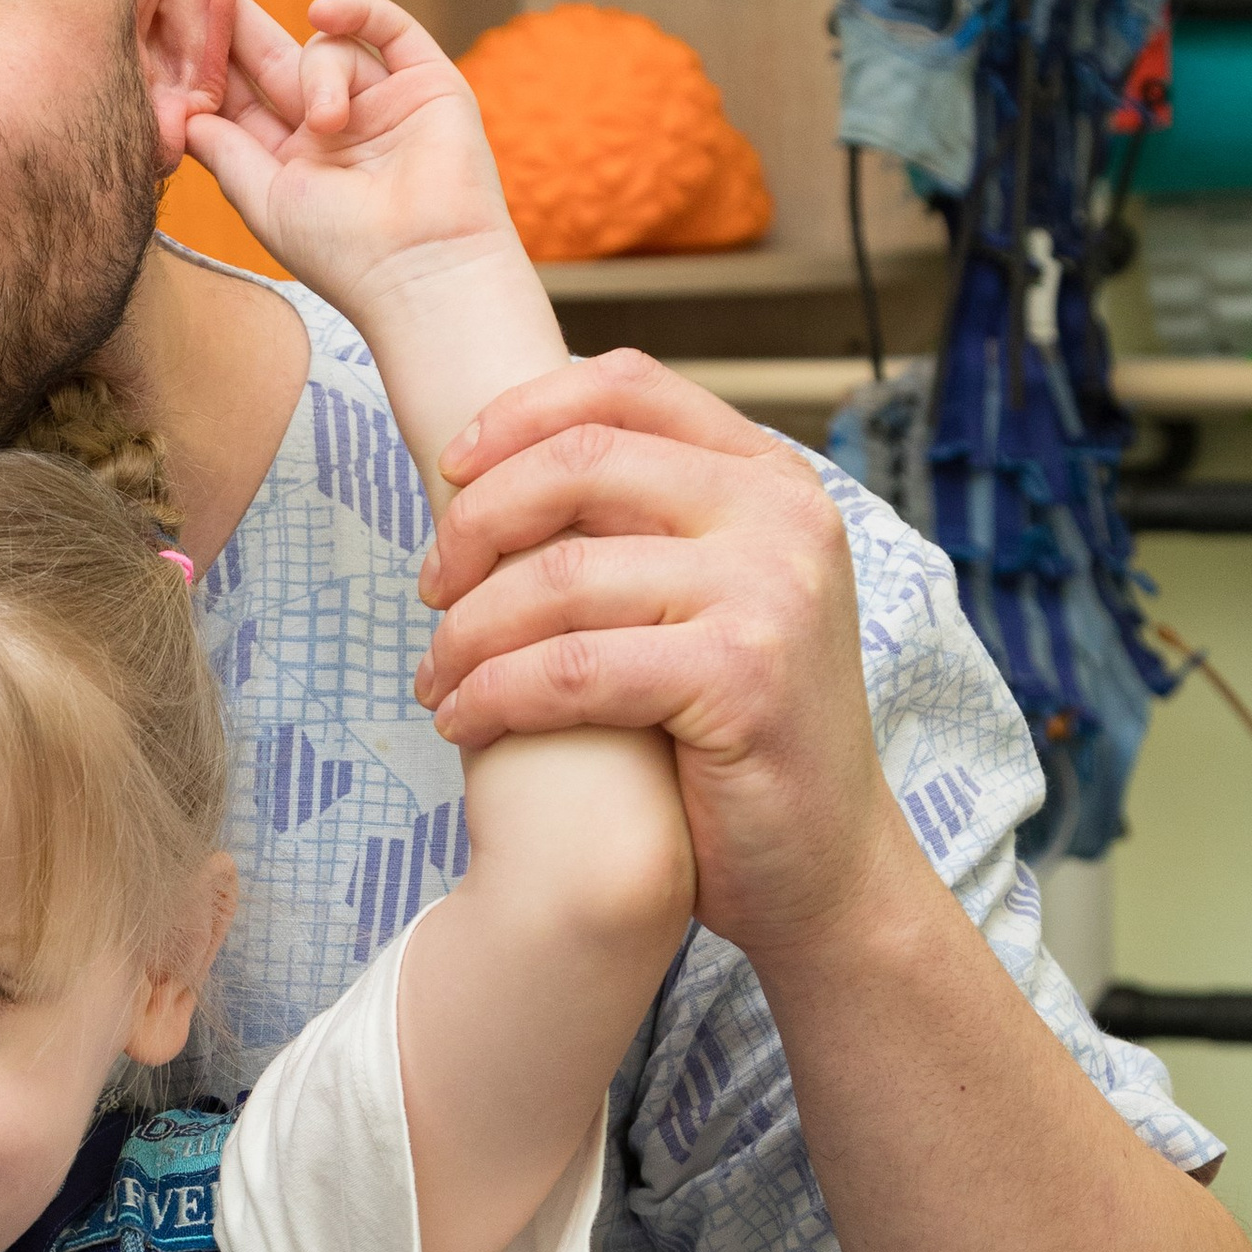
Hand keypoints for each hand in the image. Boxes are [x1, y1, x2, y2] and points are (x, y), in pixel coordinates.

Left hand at [185, 0, 517, 319]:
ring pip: (324, 49)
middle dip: (234, 22)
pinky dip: (357, 11)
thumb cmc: (342, 252)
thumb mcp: (264, 201)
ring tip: (329, 122)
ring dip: (318, 73)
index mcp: (289, 160)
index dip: (205, 64)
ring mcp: (380, 102)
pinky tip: (323, 9)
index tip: (163, 23)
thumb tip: (184, 112)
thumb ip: (225, 152)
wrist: (425, 268)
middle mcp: (331, 128)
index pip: (239, 98)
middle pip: (271, 59)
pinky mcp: (427, 82)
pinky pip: (387, 27)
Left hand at [415, 352, 912, 964]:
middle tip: (430, 589)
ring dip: (468, 630)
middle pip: (579, 462)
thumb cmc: (735, 734)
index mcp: (770, 478)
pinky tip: (463, 723)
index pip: (625, 384)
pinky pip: (568, 669)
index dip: (519, 414)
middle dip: (476, 522)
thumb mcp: (705, 597)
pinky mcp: (741, 676)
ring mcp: (770, 591)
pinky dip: (493, 694)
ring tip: (438, 677)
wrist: (822, 867)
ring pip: (558, 575)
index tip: (452, 471)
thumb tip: (490, 470)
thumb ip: (637, 526)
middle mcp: (781, 515)